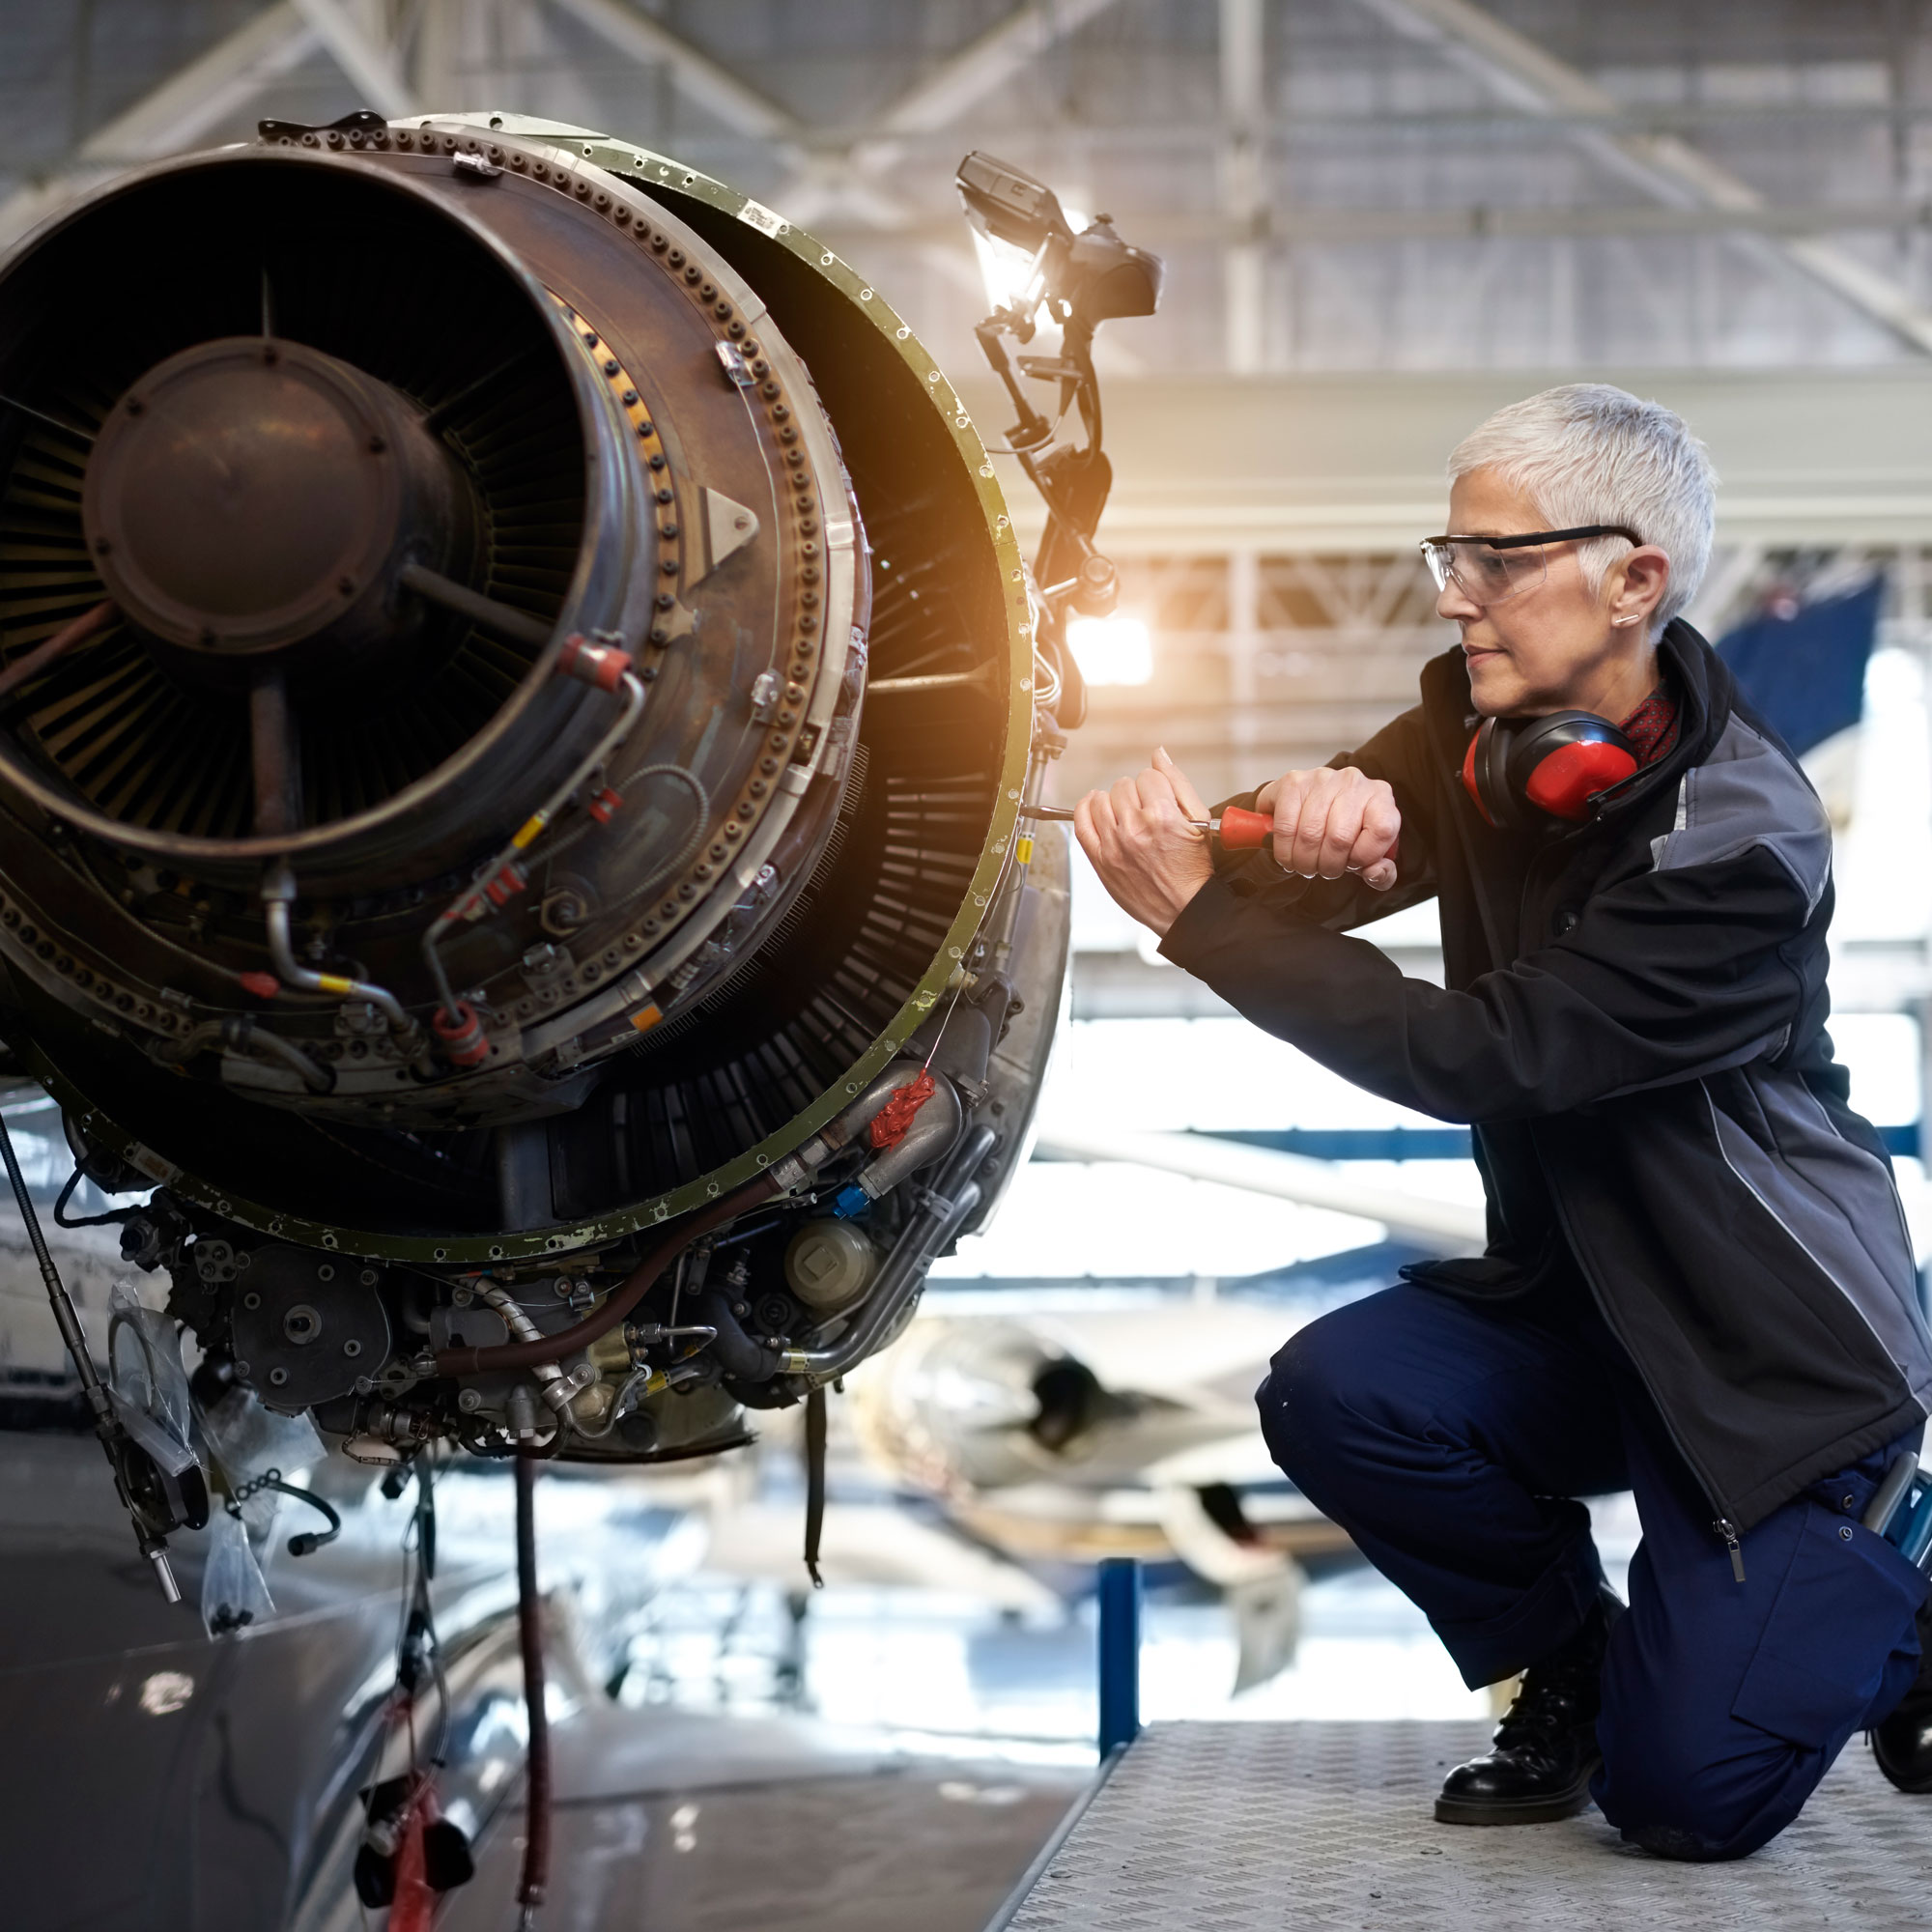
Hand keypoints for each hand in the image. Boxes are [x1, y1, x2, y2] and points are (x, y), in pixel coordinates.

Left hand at [1073, 748, 1215, 938]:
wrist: (1183, 908)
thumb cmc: (1193, 869)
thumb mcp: (1198, 821)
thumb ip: (1178, 784)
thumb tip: (1160, 755)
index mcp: (1162, 817)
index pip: (1148, 776)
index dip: (1156, 785)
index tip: (1160, 797)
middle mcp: (1135, 829)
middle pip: (1124, 786)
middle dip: (1137, 794)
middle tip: (1146, 811)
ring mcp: (1114, 845)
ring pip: (1101, 799)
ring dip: (1113, 801)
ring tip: (1125, 813)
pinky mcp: (1100, 859)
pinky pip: (1081, 822)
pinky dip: (1085, 808)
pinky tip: (1095, 806)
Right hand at [1253, 766, 1399, 889]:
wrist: (1309, 808)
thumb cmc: (1344, 832)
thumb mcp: (1370, 856)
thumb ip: (1382, 873)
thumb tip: (1375, 872)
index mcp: (1380, 796)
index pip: (1382, 830)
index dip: (1364, 857)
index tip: (1352, 864)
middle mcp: (1353, 782)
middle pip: (1340, 837)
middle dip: (1327, 866)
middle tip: (1322, 870)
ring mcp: (1322, 778)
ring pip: (1310, 835)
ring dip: (1304, 862)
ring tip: (1305, 864)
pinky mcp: (1292, 782)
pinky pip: (1286, 827)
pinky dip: (1284, 851)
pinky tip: (1288, 854)